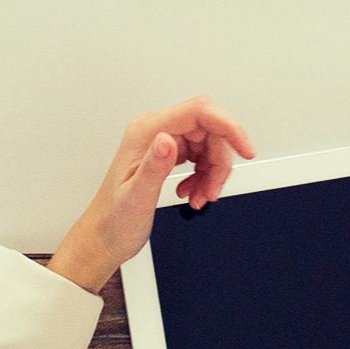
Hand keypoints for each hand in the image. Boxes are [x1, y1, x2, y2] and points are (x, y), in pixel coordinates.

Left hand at [46, 98, 257, 293]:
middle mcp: (154, 131)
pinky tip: (194, 192)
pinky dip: (205, 176)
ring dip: (213, 172)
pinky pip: (199, 156)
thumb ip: (154, 166)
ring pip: (207, 144)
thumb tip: (168, 140)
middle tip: (214, 189)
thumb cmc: (114, 220)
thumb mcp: (136, 197)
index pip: (198, 112)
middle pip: (208, 129)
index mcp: (146, 133)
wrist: (104, 236)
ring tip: (201, 196)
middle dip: (219, 160)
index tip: (245, 149)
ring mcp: (161, 142)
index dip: (228, 127)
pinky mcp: (167, 155)